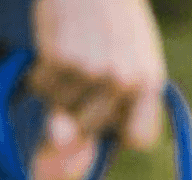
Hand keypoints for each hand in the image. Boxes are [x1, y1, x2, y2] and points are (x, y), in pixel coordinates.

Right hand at [29, 0, 165, 179]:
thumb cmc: (114, 25)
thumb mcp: (128, 63)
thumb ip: (104, 111)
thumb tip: (56, 141)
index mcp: (150, 83)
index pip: (139, 138)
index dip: (121, 133)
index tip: (114, 117)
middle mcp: (123, 80)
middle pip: (91, 130)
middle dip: (82, 110)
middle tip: (88, 71)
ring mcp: (91, 69)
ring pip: (62, 112)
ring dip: (59, 92)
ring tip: (73, 56)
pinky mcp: (59, 56)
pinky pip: (41, 88)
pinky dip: (41, 75)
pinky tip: (56, 47)